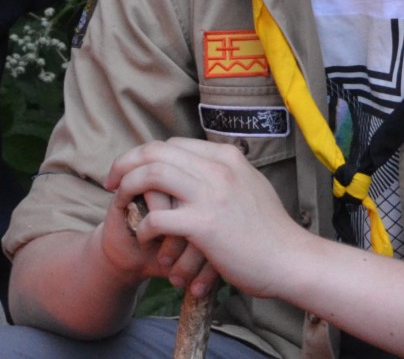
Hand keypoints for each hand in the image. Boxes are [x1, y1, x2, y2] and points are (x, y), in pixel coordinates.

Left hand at [107, 138, 308, 299]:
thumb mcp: (251, 187)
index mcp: (226, 157)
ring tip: (120, 203)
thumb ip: (227, 175)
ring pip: (151, 175)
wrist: (292, 260)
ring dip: (128, 188)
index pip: (173, 144)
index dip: (146, 155)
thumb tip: (203, 166)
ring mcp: (211, 195)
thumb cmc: (272, 231)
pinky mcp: (205, 225)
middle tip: (111, 182)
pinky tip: (144, 236)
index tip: (132, 171)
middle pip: (155, 151)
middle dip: (125, 164)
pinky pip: (158, 217)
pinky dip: (144, 225)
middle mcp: (217, 168)